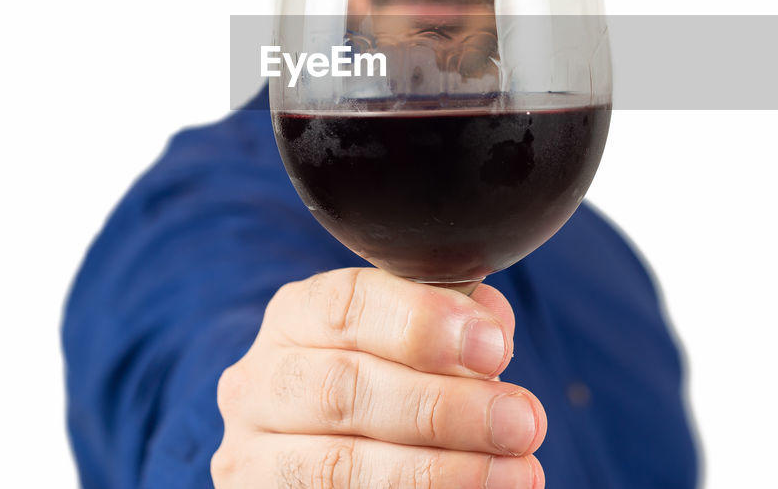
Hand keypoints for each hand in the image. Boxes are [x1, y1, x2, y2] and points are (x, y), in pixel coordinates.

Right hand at [212, 267, 546, 487]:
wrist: (337, 450)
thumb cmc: (390, 379)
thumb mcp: (412, 337)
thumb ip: (451, 318)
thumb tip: (493, 326)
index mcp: (295, 318)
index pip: (346, 306)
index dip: (421, 323)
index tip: (495, 349)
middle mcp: (260, 384)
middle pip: (344, 390)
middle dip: (445, 408)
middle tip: (522, 422)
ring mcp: (256, 459)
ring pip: (340, 467)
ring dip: (440, 473)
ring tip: (517, 473)